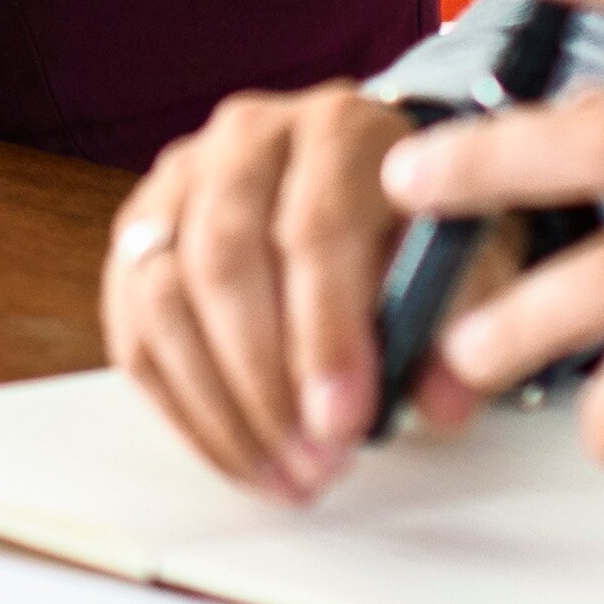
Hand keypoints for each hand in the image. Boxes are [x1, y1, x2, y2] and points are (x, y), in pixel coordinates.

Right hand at [105, 81, 509, 501]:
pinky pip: (134, 331)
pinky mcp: (139, 232)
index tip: (348, 421)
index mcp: (340, 128)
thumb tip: (440, 403)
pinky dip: (182, 408)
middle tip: (316, 463)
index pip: (315, 227)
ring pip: (164, 297)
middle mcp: (248, 138)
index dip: (326, 333)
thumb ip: (463, 326)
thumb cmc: (419, 227)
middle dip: (267, 382)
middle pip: (224, 258)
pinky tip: (238, 453)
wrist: (372, 186)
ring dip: (222, 407)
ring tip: (285, 474)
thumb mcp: (470, 263)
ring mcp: (180, 181)